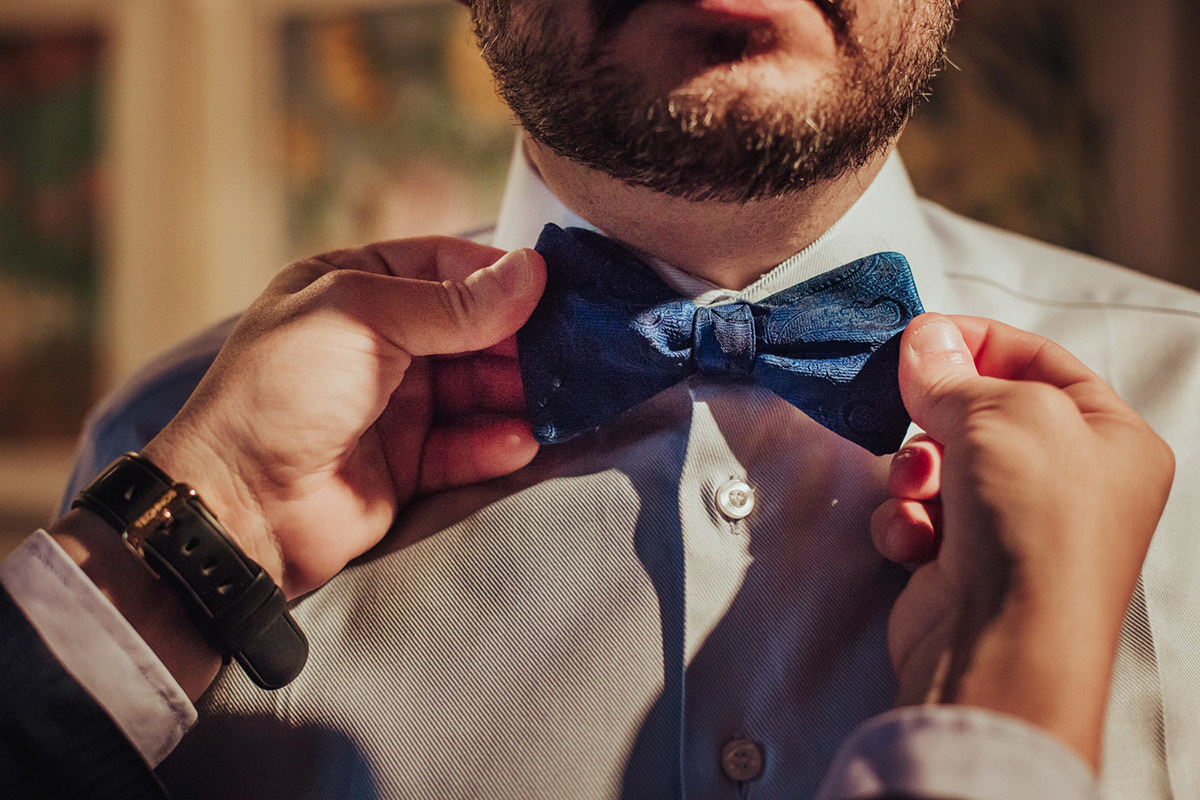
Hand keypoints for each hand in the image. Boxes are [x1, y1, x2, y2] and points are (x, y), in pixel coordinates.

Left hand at [143, 238, 545, 596]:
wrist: (237, 508)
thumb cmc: (279, 392)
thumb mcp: (361, 319)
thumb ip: (451, 303)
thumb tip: (530, 272)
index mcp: (355, 289)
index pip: (446, 266)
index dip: (500, 277)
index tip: (554, 290)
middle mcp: (379, 343)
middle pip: (472, 331)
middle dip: (520, 340)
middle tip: (569, 350)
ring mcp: (396, 405)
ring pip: (478, 389)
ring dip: (517, 394)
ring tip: (557, 399)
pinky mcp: (409, 463)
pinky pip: (466, 446)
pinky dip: (495, 444)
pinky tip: (518, 442)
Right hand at [871, 313, 1173, 766]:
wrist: (1003, 642)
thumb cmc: (1033, 517)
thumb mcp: (1003, 412)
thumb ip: (955, 371)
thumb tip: (923, 339)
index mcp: (1111, 438)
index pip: (1040, 362)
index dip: (980, 342)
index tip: (922, 336)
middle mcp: (1070, 482)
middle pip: (982, 413)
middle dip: (938, 415)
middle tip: (911, 408)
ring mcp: (1015, 525)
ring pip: (941, 463)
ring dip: (916, 471)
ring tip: (920, 491)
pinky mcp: (964, 561)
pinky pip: (922, 514)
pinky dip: (910, 520)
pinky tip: (918, 540)